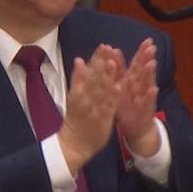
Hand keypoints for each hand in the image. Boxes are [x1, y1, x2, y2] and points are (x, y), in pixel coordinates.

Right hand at [58, 44, 120, 174]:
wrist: (74, 145)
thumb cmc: (76, 120)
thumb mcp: (75, 98)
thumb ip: (79, 80)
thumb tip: (81, 61)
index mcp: (78, 93)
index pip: (88, 73)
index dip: (96, 59)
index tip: (103, 46)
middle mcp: (85, 99)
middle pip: (93, 78)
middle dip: (100, 62)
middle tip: (107, 47)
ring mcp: (93, 109)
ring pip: (100, 90)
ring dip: (106, 76)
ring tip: (112, 62)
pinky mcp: (102, 120)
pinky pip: (108, 107)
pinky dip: (113, 97)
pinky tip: (119, 87)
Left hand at [112, 38, 159, 157]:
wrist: (136, 127)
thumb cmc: (127, 104)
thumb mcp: (120, 86)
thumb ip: (118, 69)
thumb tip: (113, 50)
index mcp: (133, 80)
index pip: (138, 63)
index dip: (142, 52)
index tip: (148, 40)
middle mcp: (140, 86)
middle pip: (144, 70)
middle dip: (148, 58)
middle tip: (152, 46)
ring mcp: (144, 97)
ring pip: (146, 83)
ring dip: (149, 74)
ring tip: (152, 63)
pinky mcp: (145, 109)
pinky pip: (147, 101)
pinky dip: (150, 95)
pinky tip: (154, 89)